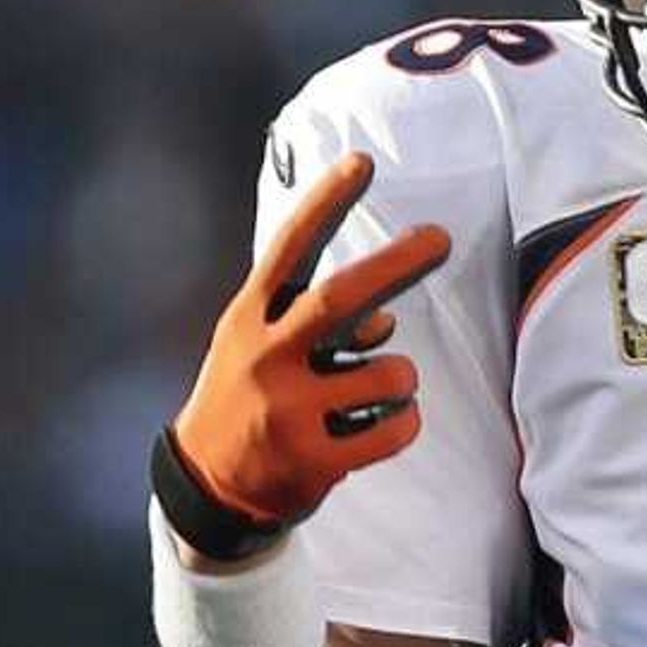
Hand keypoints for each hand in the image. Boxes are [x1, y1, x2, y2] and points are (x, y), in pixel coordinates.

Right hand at [162, 149, 451, 545]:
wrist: (207, 484)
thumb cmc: (248, 397)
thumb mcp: (254, 344)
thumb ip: (309, 319)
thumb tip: (383, 320)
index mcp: (250, 319)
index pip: (289, 250)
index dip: (326, 204)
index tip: (362, 163)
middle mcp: (266, 357)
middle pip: (341, 299)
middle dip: (396, 262)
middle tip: (439, 239)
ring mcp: (288, 410)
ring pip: (388, 374)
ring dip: (403, 377)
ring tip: (379, 391)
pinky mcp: (313, 460)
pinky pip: (395, 428)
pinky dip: (406, 421)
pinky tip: (386, 425)